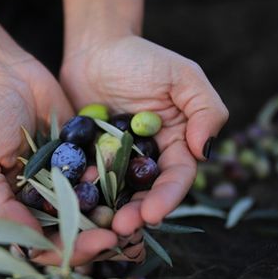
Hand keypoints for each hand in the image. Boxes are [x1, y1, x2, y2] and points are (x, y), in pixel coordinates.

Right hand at [0, 0, 119, 265]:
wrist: (0, 71)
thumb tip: (30, 246)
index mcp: (11, 209)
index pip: (41, 244)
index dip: (68, 250)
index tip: (94, 244)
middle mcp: (39, 199)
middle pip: (71, 232)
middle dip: (94, 238)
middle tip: (118, 236)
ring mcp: (62, 177)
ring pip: (90, 208)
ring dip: (109, 215)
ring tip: (130, 216)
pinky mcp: (81, 154)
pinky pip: (101, 173)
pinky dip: (113, 181)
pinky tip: (127, 182)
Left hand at [60, 35, 228, 235]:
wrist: (95, 49)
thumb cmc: (142, 58)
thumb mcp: (182, 76)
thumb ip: (205, 109)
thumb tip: (205, 151)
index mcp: (176, 145)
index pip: (176, 177)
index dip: (167, 198)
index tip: (152, 214)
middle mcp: (148, 160)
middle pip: (146, 194)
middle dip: (137, 214)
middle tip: (121, 229)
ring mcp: (115, 163)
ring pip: (116, 195)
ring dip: (109, 213)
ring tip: (98, 227)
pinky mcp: (87, 160)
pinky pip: (85, 181)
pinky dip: (81, 194)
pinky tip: (72, 204)